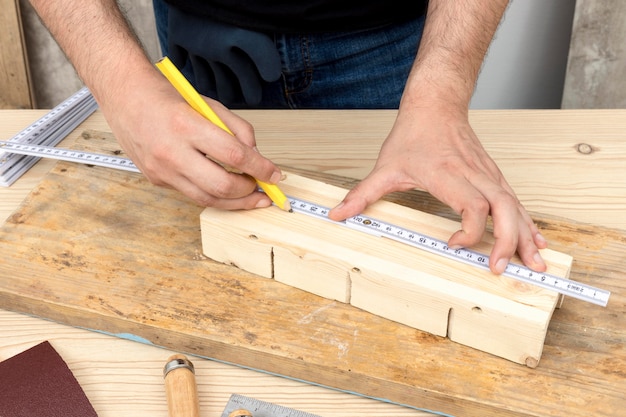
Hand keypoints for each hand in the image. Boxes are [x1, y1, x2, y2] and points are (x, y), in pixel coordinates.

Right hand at [102, 76, 282, 208]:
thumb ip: (236, 129)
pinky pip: (191, 193)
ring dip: (234, 202)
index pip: (234, 156)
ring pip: (207, 199)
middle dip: (249, 192)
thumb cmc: (165, 96)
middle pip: (221, 186)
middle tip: (262, 187)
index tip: (275, 174)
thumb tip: (255, 155)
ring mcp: (161, 170)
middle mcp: (171, 152)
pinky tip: (224, 188)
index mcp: (187, 126)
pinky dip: (212, 193)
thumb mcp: (207, 103)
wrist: (123, 95)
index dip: (260, 168)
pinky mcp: (156, 180)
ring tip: (250, 196)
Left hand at [329, 107, 547, 274]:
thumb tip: (338, 214)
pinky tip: (534, 239)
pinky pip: (515, 200)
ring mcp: (487, 174)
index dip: (469, 230)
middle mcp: (473, 174)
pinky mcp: (493, 175)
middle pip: (502, 208)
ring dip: (525, 235)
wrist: (436, 103)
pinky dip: (526, 221)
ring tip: (536, 263)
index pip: (471, 205)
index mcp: (447, 174)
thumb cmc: (413, 134)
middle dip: (507, 240)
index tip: (453, 246)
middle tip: (502, 269)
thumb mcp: (385, 165)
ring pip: (514, 205)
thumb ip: (363, 193)